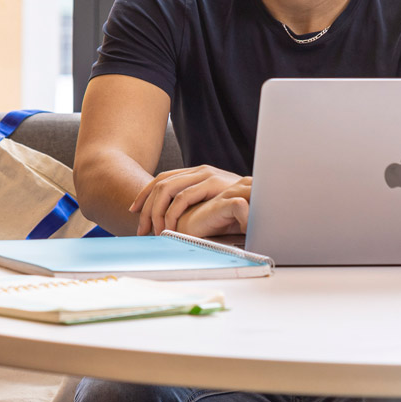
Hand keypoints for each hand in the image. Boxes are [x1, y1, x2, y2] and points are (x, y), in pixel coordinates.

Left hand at [130, 165, 245, 235]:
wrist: (267, 202)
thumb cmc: (241, 210)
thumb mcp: (215, 205)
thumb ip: (198, 206)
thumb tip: (174, 219)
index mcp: (198, 174)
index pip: (163, 179)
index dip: (145, 195)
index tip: (134, 211)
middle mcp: (200, 171)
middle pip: (161, 183)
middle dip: (146, 207)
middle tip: (140, 228)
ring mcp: (207, 175)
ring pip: (167, 189)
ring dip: (156, 212)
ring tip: (153, 230)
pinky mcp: (214, 183)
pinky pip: (183, 196)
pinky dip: (171, 212)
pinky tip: (168, 227)